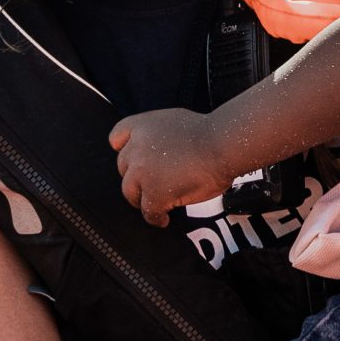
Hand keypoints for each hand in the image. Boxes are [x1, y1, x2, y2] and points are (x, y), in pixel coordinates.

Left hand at [110, 108, 233, 225]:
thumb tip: (160, 151)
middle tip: (151, 185)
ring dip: (142, 199)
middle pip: (123, 168)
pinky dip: (155, 217)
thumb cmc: (210, 134)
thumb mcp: (175, 122)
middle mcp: (137, 148)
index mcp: (142, 126)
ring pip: (131, 192)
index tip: (134, 159)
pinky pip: (148, 212)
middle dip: (136, 178)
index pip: (117, 138)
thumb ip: (159, 135)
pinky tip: (164, 219)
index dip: (124, 150)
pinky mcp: (155, 193)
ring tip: (155, 205)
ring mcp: (143, 172)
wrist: (222, 145)